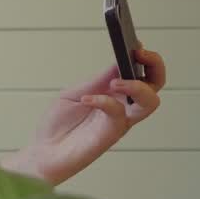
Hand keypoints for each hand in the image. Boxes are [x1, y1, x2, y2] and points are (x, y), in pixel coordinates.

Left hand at [0, 49, 165, 198]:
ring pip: (150, 102)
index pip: (142, 74)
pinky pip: (118, 114)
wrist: (42, 153)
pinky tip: (86, 99)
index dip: (145, 58)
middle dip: (155, 65)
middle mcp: (123, 107)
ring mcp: (119, 122)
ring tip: (116, 81)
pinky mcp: (110, 135)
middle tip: (139, 54)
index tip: (136, 45)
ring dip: (137, 86)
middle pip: (157, 84)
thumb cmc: (57, 126)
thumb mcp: (75, 94)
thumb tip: (119, 61)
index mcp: (116, 95)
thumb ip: (98, 81)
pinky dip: (103, 101)